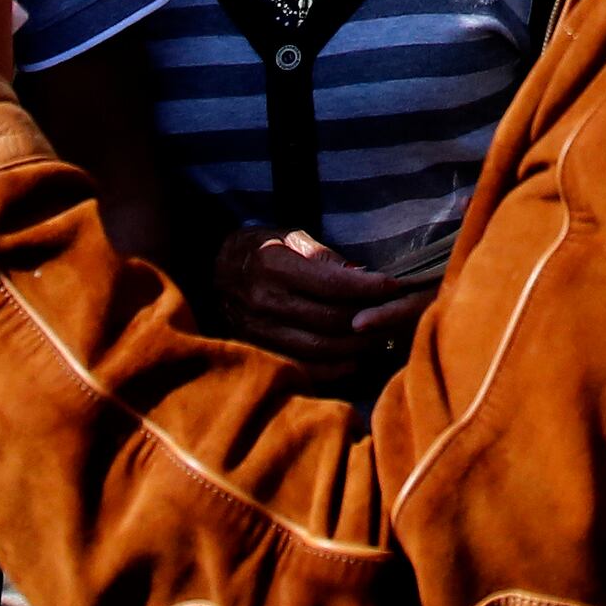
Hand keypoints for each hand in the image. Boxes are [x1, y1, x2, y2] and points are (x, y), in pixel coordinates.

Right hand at [204, 224, 435, 373]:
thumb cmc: (258, 248)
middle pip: (329, 320)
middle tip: (393, 315)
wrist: (211, 270)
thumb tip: (360, 273)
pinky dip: (332, 370)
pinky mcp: (258, 351)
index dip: (367, 287)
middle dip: (368, 319)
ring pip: (319, 349)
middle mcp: (264, 301)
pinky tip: (352, 360)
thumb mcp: (287, 236)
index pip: (331, 284)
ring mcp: (259, 331)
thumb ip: (322, 255)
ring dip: (355, 347)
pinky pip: (301, 368)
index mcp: (273, 266)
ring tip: (378, 338)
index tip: (394, 285)